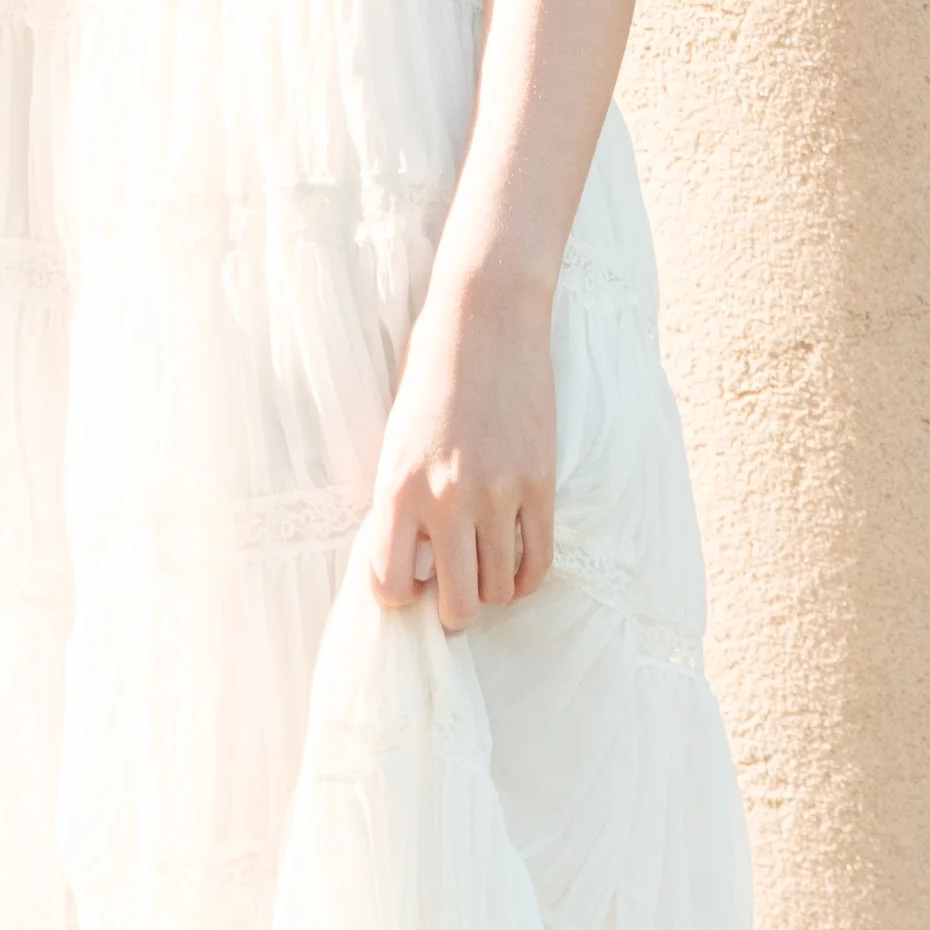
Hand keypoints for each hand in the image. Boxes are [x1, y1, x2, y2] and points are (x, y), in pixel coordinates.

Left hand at [366, 260, 556, 632]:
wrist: (486, 318)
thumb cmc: (432, 372)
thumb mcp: (397, 438)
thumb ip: (402, 500)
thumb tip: (411, 561)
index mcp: (398, 486)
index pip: (390, 587)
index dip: (399, 598)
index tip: (409, 585)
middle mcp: (447, 499)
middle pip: (457, 605)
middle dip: (454, 611)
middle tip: (455, 594)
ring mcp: (498, 494)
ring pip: (500, 590)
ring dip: (493, 590)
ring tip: (485, 569)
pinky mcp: (540, 483)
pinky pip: (538, 561)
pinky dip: (527, 578)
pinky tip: (516, 567)